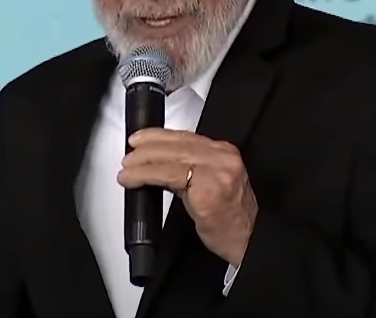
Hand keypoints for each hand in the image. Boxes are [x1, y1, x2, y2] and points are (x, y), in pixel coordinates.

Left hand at [118, 128, 257, 265]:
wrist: (249, 240)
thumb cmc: (232, 217)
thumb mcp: (216, 182)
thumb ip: (193, 168)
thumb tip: (160, 162)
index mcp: (225, 153)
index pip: (185, 136)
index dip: (158, 136)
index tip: (141, 138)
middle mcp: (222, 159)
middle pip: (176, 145)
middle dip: (147, 148)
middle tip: (128, 155)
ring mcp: (215, 174)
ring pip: (170, 159)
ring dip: (142, 163)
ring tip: (126, 169)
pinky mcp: (205, 192)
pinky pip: (168, 177)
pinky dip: (146, 176)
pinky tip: (134, 180)